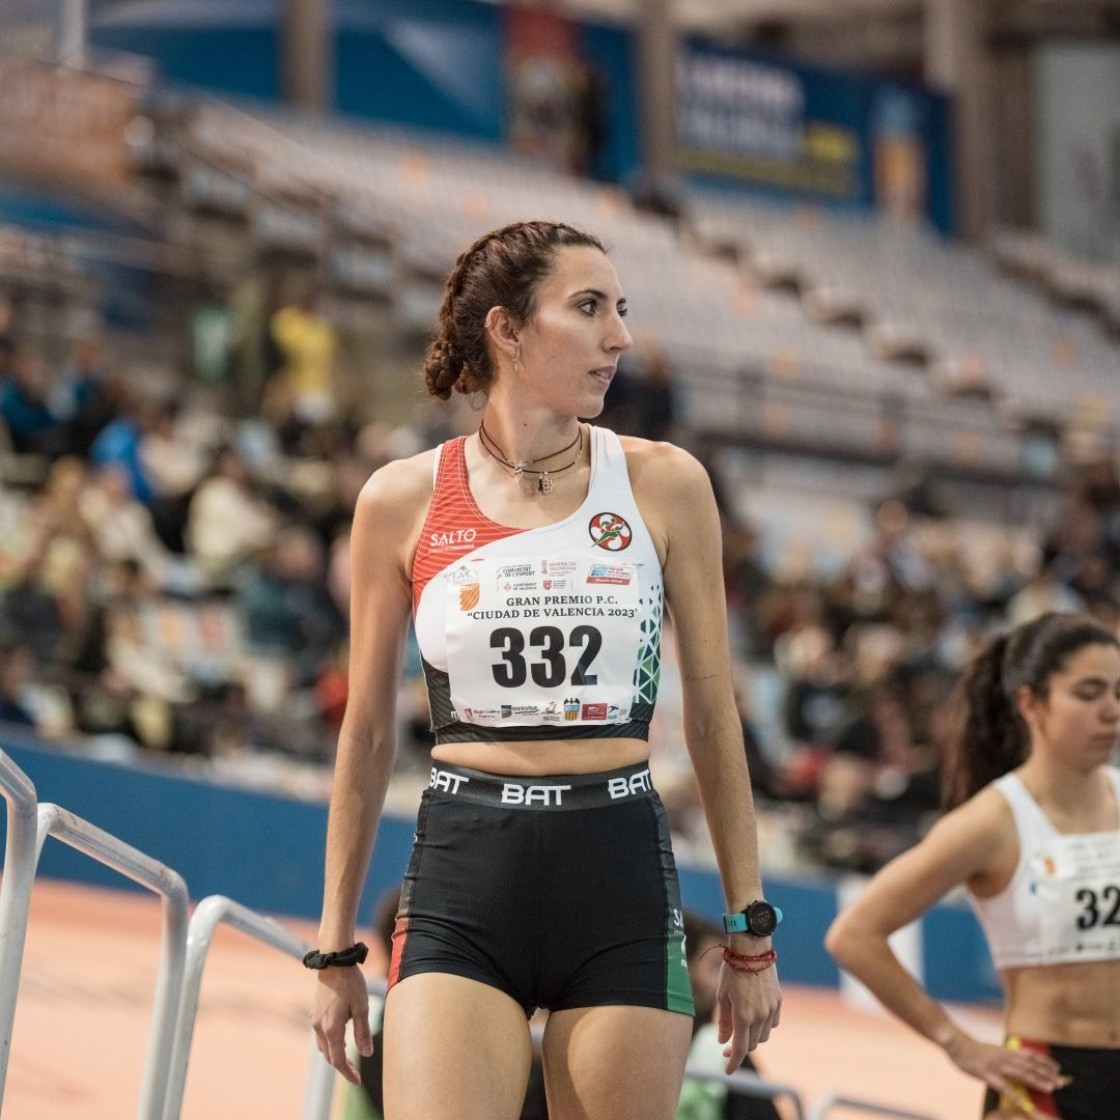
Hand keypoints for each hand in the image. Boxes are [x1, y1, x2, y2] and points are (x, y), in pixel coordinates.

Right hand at [310, 966, 372, 1085]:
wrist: (333, 961)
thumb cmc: (350, 982)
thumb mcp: (362, 1007)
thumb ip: (363, 1032)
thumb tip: (366, 1054)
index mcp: (331, 1029)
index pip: (338, 1060)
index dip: (348, 1073)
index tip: (357, 1082)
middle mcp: (319, 1027)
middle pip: (330, 1056)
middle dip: (342, 1066)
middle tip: (356, 1072)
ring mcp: (315, 1020)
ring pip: (324, 1047)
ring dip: (335, 1055)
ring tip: (350, 1057)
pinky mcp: (315, 1012)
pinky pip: (321, 1036)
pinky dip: (331, 1043)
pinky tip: (341, 1038)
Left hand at [716, 962, 781, 1073]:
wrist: (752, 949)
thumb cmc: (732, 970)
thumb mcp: (722, 995)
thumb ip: (723, 1021)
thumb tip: (723, 1040)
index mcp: (743, 1016)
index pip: (741, 1049)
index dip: (734, 1063)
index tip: (727, 1070)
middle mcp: (760, 1016)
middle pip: (753, 1044)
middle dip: (740, 1048)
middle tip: (728, 1046)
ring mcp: (771, 1009)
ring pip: (764, 1036)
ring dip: (753, 1038)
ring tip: (741, 1030)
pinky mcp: (778, 1001)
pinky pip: (772, 1023)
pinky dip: (764, 1027)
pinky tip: (755, 1019)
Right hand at [943, 1033, 1065, 1099]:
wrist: (956, 1043)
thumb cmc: (974, 1050)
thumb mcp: (992, 1050)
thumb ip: (1006, 1057)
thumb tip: (1020, 1060)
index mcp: (1006, 1051)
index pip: (1029, 1055)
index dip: (1044, 1061)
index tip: (1057, 1068)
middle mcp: (1004, 1057)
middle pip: (1029, 1065)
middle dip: (1046, 1074)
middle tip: (1062, 1083)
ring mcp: (996, 1066)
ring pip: (1021, 1074)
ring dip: (1037, 1081)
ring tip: (1050, 1089)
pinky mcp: (987, 1075)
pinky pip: (1004, 1087)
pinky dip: (1016, 1097)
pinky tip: (1025, 1105)